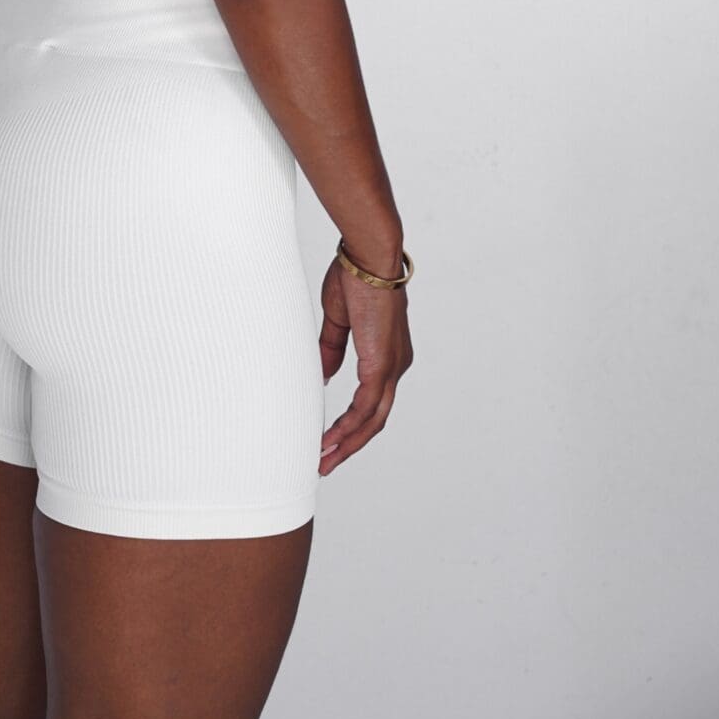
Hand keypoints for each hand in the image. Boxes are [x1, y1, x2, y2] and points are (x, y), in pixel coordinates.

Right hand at [317, 252, 413, 473]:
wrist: (368, 256)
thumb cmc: (354, 276)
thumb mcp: (339, 319)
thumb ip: (333, 350)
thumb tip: (327, 377)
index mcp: (387, 353)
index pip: (372, 399)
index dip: (352, 422)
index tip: (330, 437)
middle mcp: (395, 365)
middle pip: (376, 418)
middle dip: (350, 444)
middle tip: (325, 462)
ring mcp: (391, 366)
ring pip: (373, 419)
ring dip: (348, 443)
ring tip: (323, 460)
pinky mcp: (381, 364)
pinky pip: (366, 407)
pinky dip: (349, 427)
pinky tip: (331, 440)